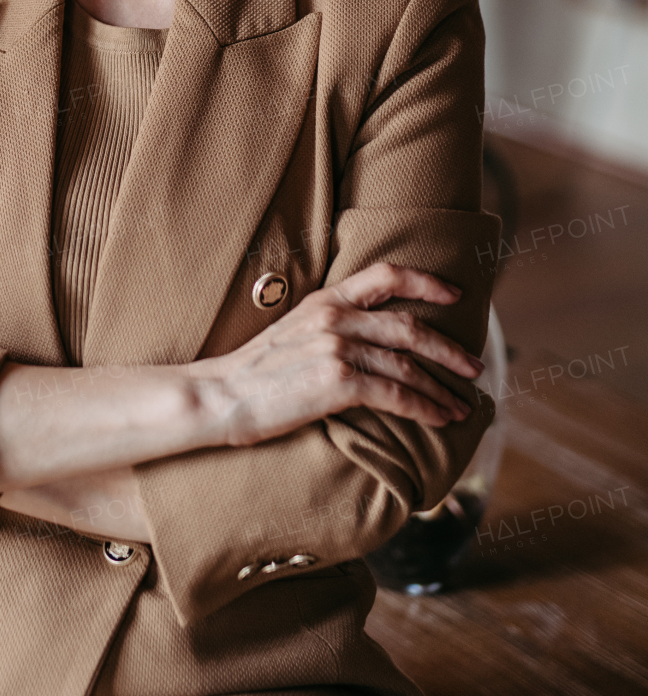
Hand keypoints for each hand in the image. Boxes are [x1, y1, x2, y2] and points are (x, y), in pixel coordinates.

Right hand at [193, 261, 483, 446]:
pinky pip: (395, 393)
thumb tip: (366, 340)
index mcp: (325, 300)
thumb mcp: (293, 332)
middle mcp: (334, 318)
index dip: (426, 281)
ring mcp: (336, 348)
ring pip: (407, 363)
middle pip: (409, 325)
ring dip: (441, 387)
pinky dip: (424, 407)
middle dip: (449, 348)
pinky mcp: (337, 382)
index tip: (455, 294)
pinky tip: (438, 419)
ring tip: (461, 405)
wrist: (220, 396)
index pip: (385, 276)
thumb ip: (329, 327)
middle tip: (473, 367)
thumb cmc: (254, 373)